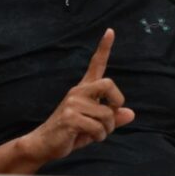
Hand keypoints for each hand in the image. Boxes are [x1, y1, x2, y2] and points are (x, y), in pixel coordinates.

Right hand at [22, 29, 134, 161]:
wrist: (44, 145)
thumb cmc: (71, 133)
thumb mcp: (95, 125)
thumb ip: (112, 118)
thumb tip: (131, 113)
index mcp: (84, 89)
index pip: (96, 64)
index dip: (104, 48)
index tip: (110, 30)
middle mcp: (78, 91)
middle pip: (109, 84)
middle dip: (117, 101)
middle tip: (112, 114)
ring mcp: (73, 103)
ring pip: (107, 115)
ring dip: (106, 130)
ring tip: (93, 133)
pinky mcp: (70, 117)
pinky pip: (98, 127)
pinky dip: (98, 136)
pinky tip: (86, 137)